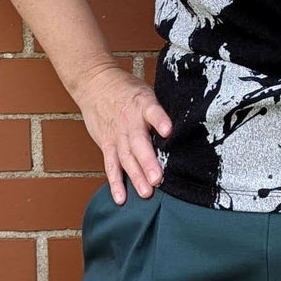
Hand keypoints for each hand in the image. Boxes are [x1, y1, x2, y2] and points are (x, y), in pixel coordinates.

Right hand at [77, 65, 173, 203]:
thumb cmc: (127, 90)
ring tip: (146, 192)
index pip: (153, 112)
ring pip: (126, 158)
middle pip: (138, 144)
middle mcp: (130, 122)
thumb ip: (161, 111)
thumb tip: (185, 127)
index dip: (160, 121)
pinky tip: (121, 198)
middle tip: (157, 179)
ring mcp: (117, 136)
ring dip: (135, 176)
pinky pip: (111, 165)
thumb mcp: (146, 92)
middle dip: (148, 162)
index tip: (168, 130)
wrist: (95, 83)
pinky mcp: (107, 145)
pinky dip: (115, 182)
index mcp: (143, 105)